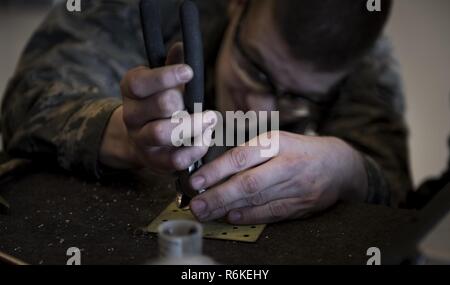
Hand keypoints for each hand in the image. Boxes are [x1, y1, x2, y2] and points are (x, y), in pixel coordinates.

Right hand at [100, 43, 216, 173]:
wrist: (141, 140)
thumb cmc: (158, 104)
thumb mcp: (161, 82)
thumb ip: (170, 64)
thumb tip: (181, 46)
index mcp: (131, 91)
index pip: (140, 82)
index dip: (165, 76)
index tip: (189, 71)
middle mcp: (131, 116)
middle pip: (159, 105)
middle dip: (184, 102)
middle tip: (203, 104)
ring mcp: (141, 141)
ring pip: (162, 133)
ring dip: (192, 126)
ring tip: (210, 119)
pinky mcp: (155, 162)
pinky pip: (175, 159)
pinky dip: (195, 149)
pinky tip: (206, 137)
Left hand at [188, 131, 367, 223]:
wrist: (339, 165)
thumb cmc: (300, 150)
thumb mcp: (277, 140)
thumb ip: (250, 152)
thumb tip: (215, 170)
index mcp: (278, 142)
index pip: (242, 156)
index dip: (217, 170)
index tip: (196, 181)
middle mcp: (287, 164)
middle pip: (248, 183)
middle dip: (218, 196)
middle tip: (196, 205)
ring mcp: (296, 187)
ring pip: (257, 200)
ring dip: (228, 208)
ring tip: (206, 212)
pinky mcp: (301, 205)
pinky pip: (271, 213)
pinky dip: (250, 216)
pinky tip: (231, 217)